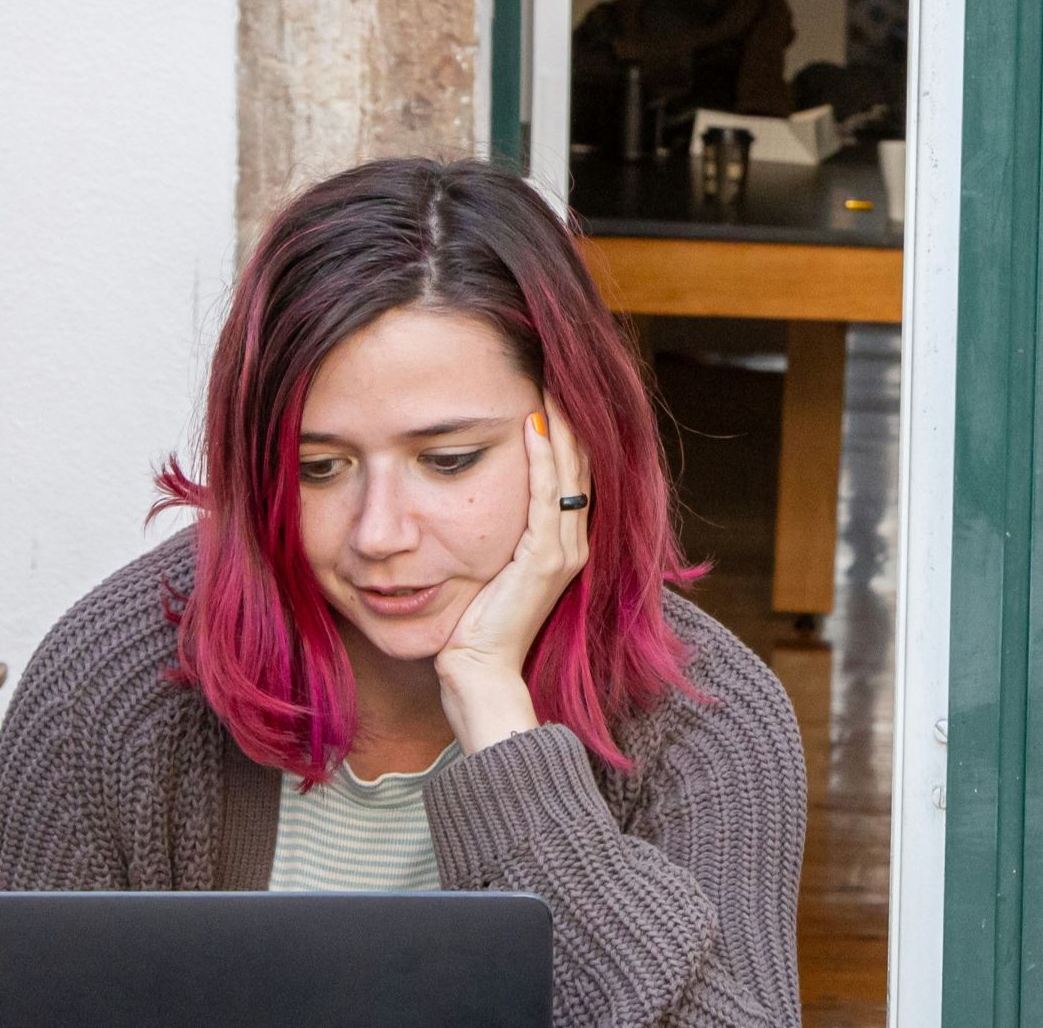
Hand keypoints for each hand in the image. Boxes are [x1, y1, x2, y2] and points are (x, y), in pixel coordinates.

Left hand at [435, 393, 592, 753]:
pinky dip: (541, 459)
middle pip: (576, 465)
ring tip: (549, 384)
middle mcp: (570, 545)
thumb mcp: (484, 567)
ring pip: (567, 474)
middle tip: (554, 370)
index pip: (568, 474)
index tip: (547, 388)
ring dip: (560, 426)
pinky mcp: (544, 562)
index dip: (563, 431)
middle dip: (567, 417)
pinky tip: (532, 427)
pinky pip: (546, 498)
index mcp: (559, 545)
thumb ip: (491, 534)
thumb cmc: (472, 624)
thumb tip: (466, 497)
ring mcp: (561, 553)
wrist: (476, 672)